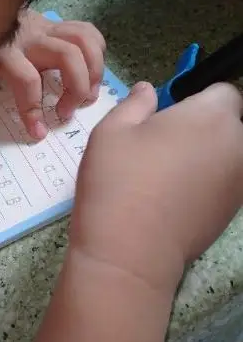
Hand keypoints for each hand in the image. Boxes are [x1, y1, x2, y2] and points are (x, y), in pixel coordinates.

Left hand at [0, 9, 104, 139]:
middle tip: (67, 113)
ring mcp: (45, 26)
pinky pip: (86, 31)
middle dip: (77, 88)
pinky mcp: (54, 22)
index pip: (26, 80)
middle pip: (68, 56)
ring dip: (94, 70)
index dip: (33, 110)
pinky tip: (90, 72)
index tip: (38, 133)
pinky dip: (96, 52)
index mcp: (3, 51)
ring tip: (88, 94)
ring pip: (84, 40)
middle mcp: (29, 36)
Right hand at [71, 81, 242, 292]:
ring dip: (204, 157)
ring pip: (226, 156)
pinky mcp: (232, 214)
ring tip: (163, 177)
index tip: (166, 116)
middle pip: (228, 126)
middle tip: (160, 147)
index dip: (194, 99)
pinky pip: (222, 184)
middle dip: (202, 128)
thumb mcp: (111, 131)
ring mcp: (238, 184)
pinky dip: (204, 184)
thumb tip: (148, 90)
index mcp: (211, 117)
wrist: (129, 251)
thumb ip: (135, 103)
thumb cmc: (117, 180)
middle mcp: (237, 147)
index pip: (222, 92)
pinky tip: (171, 201)